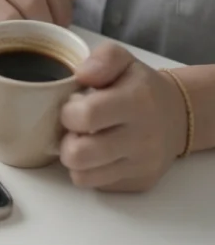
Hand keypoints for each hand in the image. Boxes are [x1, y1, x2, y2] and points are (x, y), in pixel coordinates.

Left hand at [59, 43, 187, 191]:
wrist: (177, 115)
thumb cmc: (138, 86)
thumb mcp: (122, 60)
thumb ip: (101, 60)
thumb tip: (81, 74)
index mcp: (137, 101)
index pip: (85, 116)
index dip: (68, 113)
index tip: (74, 107)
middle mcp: (143, 137)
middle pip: (78, 155)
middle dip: (67, 141)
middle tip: (76, 129)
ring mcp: (142, 164)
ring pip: (82, 176)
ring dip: (76, 159)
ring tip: (85, 141)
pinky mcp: (140, 182)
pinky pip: (97, 184)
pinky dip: (90, 171)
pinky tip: (99, 155)